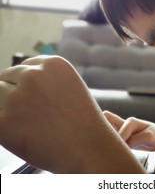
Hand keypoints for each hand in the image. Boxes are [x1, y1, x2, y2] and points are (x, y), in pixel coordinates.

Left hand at [0, 56, 141, 172]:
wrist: (88, 149)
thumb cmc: (82, 123)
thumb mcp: (71, 88)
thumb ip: (47, 80)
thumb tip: (16, 83)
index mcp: (53, 64)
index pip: (25, 66)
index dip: (27, 83)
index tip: (33, 96)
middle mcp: (34, 75)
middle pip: (7, 77)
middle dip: (14, 93)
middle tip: (31, 113)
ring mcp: (17, 97)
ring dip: (6, 107)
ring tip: (28, 123)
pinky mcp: (3, 120)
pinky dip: (4, 127)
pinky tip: (22, 134)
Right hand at [104, 111, 154, 152]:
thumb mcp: (149, 137)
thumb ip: (135, 140)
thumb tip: (123, 144)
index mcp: (131, 122)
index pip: (119, 132)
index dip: (119, 142)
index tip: (119, 151)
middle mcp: (124, 123)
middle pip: (106, 117)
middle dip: (100, 126)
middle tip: (98, 140)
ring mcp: (121, 129)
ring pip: (106, 125)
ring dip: (102, 132)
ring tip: (99, 143)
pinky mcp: (121, 136)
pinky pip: (110, 134)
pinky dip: (106, 139)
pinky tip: (105, 147)